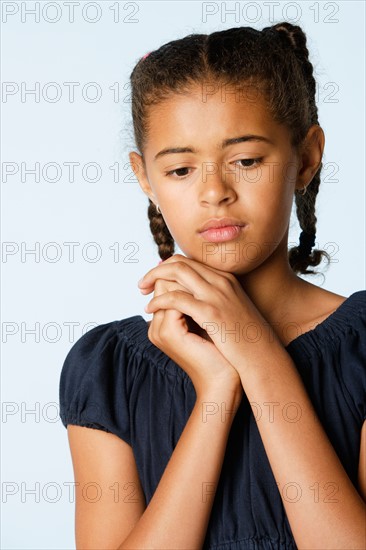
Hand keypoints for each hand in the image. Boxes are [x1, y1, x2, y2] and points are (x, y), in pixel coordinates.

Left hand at [138, 254, 276, 379]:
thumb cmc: (245, 340)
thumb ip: (212, 300)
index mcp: (225, 279)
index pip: (190, 262)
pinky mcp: (211, 312)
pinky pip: (176, 298)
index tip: (155, 278)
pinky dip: (159, 301)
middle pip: (180, 262)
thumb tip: (189, 299)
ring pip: (176, 272)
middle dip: (157, 269)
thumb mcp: (230, 311)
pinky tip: (150, 308)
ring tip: (142, 291)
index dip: (168, 267)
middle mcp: (221, 281)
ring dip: (154, 279)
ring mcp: (216, 295)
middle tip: (142, 283)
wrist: (261, 358)